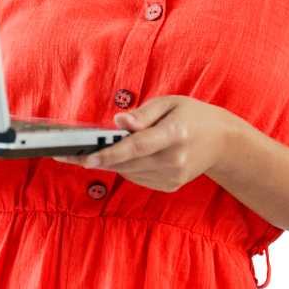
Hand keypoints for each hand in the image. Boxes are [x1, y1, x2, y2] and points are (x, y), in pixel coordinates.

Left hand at [53, 96, 235, 191]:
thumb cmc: (192, 115)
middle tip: (67, 153)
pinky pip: (137, 177)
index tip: (86, 158)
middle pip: (127, 162)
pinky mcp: (169, 186)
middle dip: (96, 158)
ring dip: (110, 161)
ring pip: (128, 172)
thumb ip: (142, 114)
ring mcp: (173, 177)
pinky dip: (126, 166)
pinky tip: (124, 154)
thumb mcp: (169, 102)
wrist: (222, 141)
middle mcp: (174, 160)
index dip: (109, 153)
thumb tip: (118, 123)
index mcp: (174, 134)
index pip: (136, 146)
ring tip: (94, 148)